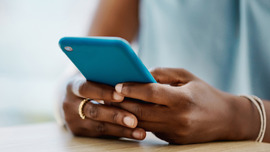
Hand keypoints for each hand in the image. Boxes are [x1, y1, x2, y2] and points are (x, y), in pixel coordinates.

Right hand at [61, 74, 145, 139]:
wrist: (73, 100)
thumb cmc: (92, 85)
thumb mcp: (93, 79)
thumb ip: (108, 79)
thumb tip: (135, 80)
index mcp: (73, 86)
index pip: (87, 88)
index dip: (103, 92)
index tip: (121, 96)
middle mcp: (69, 104)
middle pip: (94, 111)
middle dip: (115, 116)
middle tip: (134, 120)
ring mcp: (74, 121)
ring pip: (99, 126)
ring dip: (122, 129)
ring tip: (140, 132)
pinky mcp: (80, 133)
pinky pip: (103, 135)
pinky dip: (121, 134)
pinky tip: (135, 134)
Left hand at [112, 68, 259, 143]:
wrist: (226, 119)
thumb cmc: (204, 93)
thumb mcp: (187, 77)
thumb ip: (163, 74)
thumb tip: (140, 74)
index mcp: (182, 100)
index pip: (151, 94)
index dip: (132, 89)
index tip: (117, 84)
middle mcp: (178, 119)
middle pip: (141, 112)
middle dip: (122, 104)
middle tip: (108, 95)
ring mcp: (175, 132)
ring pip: (142, 123)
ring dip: (126, 114)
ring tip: (114, 104)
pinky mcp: (173, 140)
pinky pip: (151, 129)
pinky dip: (138, 121)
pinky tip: (130, 113)